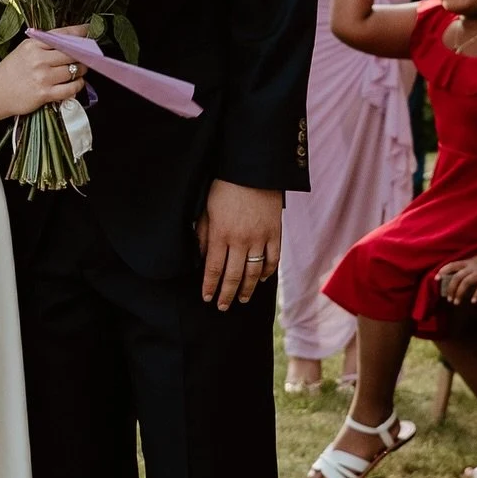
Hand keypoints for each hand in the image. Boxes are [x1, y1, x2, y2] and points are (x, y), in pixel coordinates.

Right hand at [0, 29, 89, 119]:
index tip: (88, 30)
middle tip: (86, 56)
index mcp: (33, 44)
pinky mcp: (44, 94)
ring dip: (81, 71)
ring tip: (79, 71)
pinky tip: (76, 84)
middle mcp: (38, 59)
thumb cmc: (9, 72)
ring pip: (74, 71)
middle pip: (72, 53)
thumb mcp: (23, 51)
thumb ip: (43, 45)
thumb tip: (70, 42)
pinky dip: (77, 86)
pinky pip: (70, 89)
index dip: (78, 32)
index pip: (61, 35)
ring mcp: (42, 77)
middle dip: (83, 55)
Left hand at [196, 180, 281, 308]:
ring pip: (254, 272)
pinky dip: (267, 271)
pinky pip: (273, 258)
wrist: (252, 170)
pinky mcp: (275, 233)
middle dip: (227, 294)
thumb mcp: (206, 210)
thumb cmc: (224, 188)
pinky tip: (262, 279)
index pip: (213, 269)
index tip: (207, 298)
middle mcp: (240, 240)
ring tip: (242, 299)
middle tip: (223, 307)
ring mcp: (260, 238)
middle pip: (233, 275)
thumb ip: (204, 235)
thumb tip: (201, 258)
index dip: (210, 286)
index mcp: (220, 234)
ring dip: (247, 288)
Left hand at [439, 251, 476, 305]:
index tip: (436, 279)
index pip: (452, 265)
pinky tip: (473, 301)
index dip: (443, 271)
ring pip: (465, 283)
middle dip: (451, 289)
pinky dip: (476, 295)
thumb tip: (460, 275)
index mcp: (469, 262)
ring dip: (459, 294)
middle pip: (456, 277)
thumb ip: (469, 266)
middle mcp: (473, 267)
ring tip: (456, 302)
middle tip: (449, 299)